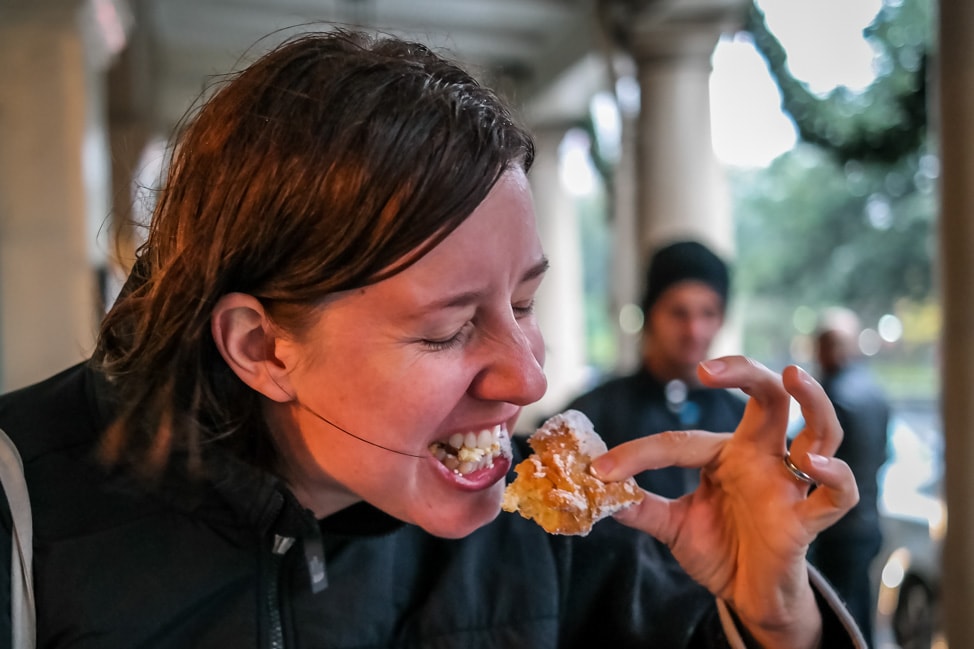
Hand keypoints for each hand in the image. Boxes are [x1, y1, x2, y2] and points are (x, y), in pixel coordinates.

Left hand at [590, 356, 858, 648]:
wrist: (749, 595)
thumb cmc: (721, 549)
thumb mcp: (673, 526)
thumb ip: (642, 509)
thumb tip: (600, 492)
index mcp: (728, 454)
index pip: (680, 442)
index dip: (638, 455)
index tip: (601, 470)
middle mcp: (762, 458)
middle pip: (769, 396)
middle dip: (745, 371)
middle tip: (708, 369)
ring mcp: (789, 484)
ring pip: (820, 429)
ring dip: (812, 401)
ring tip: (792, 376)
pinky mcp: (808, 518)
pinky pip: (837, 494)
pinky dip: (834, 475)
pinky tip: (814, 463)